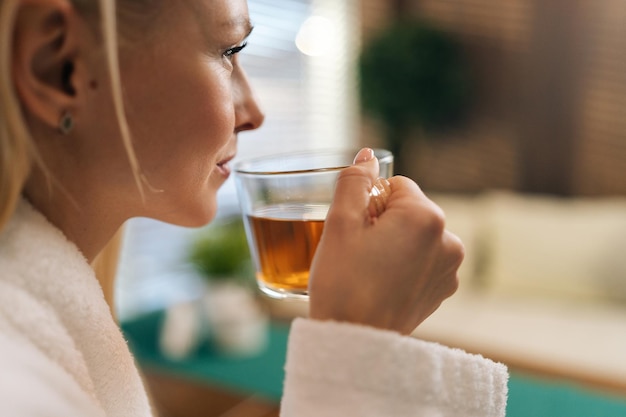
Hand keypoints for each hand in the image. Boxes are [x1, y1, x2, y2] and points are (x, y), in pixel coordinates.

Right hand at [308, 148, 463, 334]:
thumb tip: (368, 156)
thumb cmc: (343, 284)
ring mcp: (450, 268)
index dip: (368, 203)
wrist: (355, 344)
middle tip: (357, 253)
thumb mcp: (339, 225)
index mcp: (426, 217)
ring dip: (393, 242)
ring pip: (414, 235)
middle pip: (408, 210)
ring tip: (369, 271)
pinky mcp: (443, 289)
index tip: (354, 231)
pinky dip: (403, 264)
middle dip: (382, 222)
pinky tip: (381, 285)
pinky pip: (422, 260)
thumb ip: (354, 182)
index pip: (396, 186)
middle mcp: (449, 240)